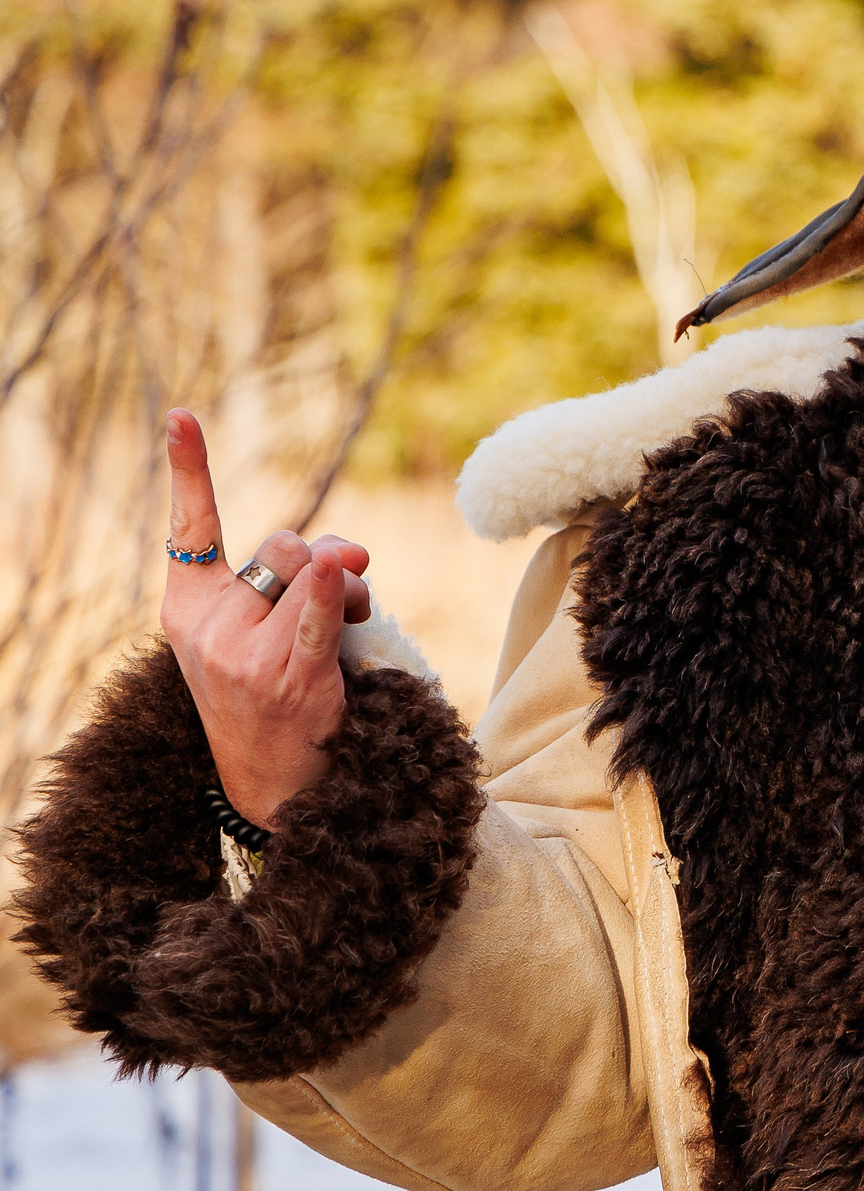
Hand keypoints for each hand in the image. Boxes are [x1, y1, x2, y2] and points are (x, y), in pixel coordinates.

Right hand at [161, 409, 373, 827]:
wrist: (271, 774)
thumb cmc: (274, 684)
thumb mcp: (269, 623)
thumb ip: (305, 573)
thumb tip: (350, 549)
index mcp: (189, 606)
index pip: (190, 527)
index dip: (189, 468)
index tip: (181, 415)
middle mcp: (208, 625)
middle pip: (280, 546)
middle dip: (321, 556)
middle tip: (341, 587)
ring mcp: (243, 654)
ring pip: (309, 574)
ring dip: (348, 582)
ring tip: (354, 610)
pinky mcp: (287, 677)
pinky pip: (314, 621)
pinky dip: (330, 594)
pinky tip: (337, 572)